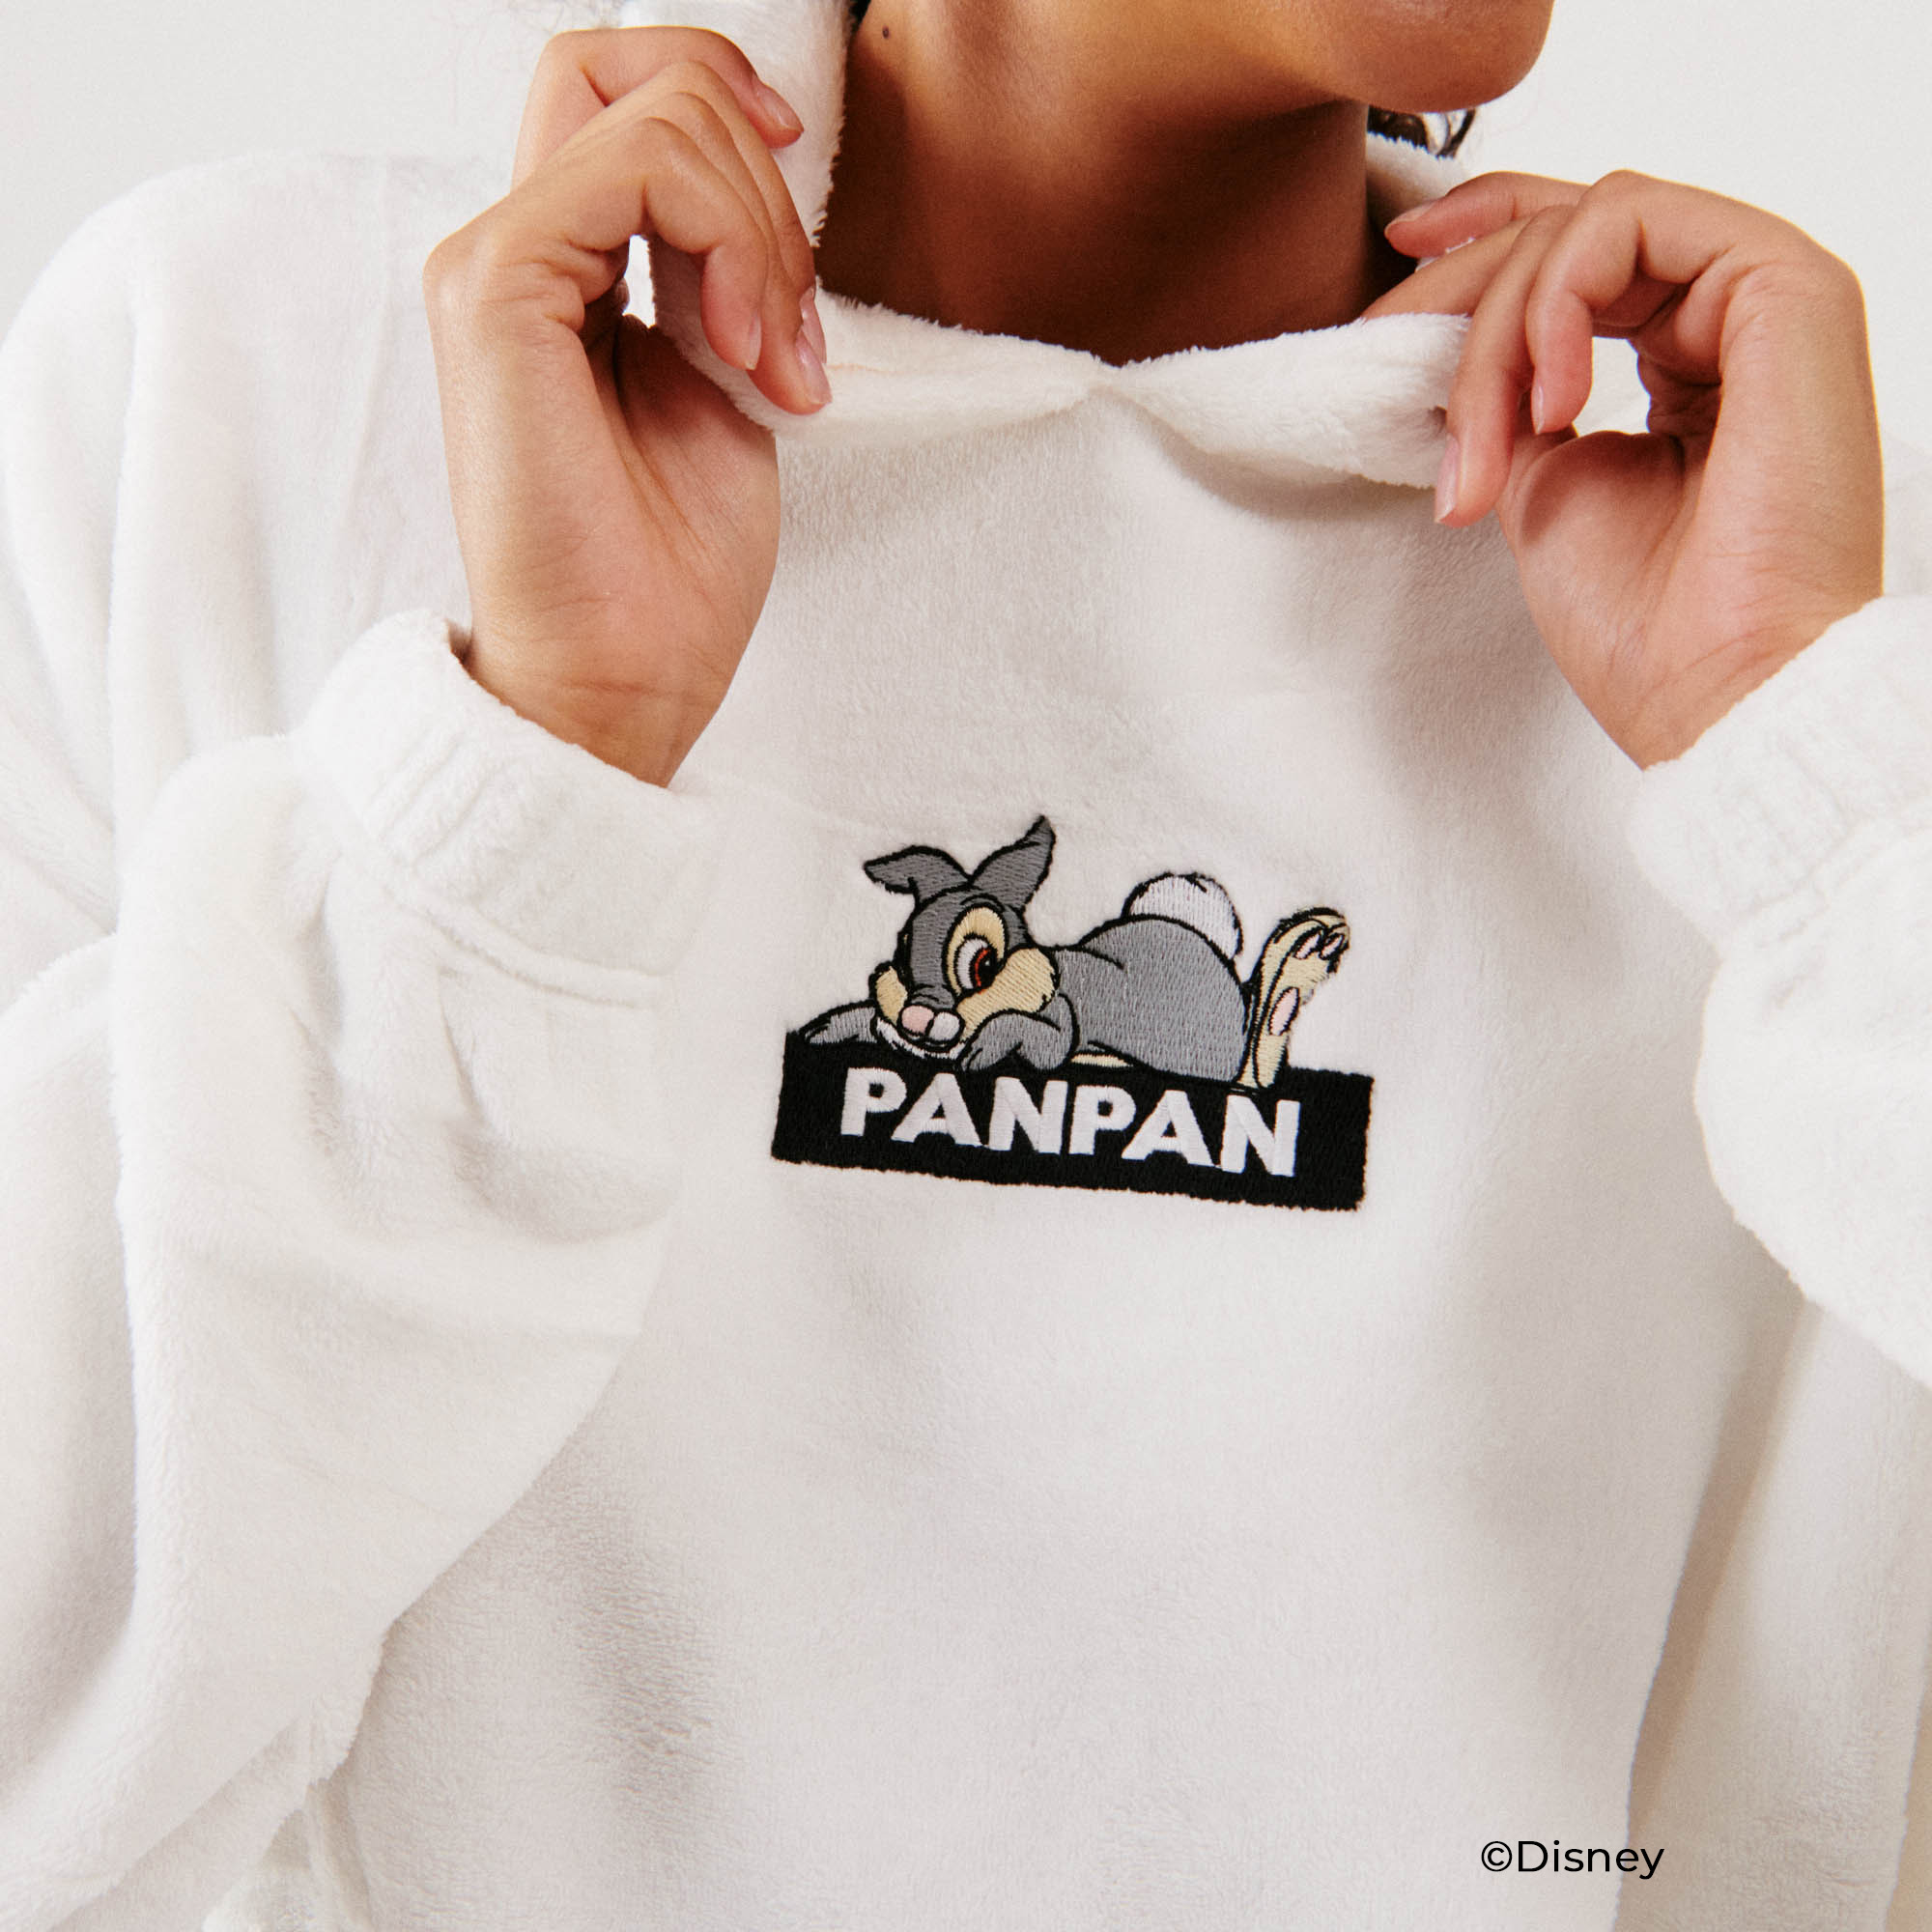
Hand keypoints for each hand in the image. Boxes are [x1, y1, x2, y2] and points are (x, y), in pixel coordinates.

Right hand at [422, 28, 829, 784]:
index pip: (623, 94)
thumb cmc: (670, 567)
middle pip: (638, 74)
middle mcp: (515, 251)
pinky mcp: (496, 287)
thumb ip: (719, 272)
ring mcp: (494, 263)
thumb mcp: (725, 382)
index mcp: (561, 271)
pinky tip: (742, 351)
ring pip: (656, 113)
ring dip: (762, 231)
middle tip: (792, 332)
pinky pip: (637, 165)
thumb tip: (759, 179)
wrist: (623, 677)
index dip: (724, 96)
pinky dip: (728, 240)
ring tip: (774, 365)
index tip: (796, 170)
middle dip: (764, 184)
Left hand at [1365, 171, 1883, 766]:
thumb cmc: (1645, 621)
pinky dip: (1557, 302)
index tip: (1397, 260)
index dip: (1484, 236)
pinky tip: (1550, 408)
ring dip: (1499, 327)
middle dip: (1463, 289)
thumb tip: (1450, 342)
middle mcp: (1730, 316)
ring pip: (1586, 227)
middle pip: (1569, 228)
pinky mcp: (1787, 285)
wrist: (1717, 685)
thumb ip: (1513, 399)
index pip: (1582, 253)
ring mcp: (1762, 295)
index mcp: (1688, 359)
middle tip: (1396, 361)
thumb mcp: (1540, 484)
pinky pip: (1632, 221)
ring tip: (1487, 444)